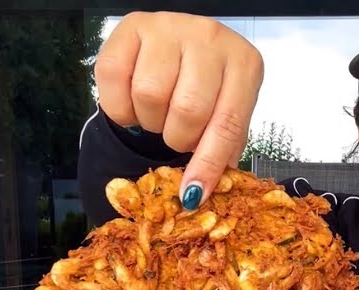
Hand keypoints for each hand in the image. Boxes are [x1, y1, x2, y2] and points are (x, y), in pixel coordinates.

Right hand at [95, 11, 263, 207]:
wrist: (182, 44)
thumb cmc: (208, 85)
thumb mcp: (227, 111)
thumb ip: (222, 147)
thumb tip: (201, 192)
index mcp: (244, 64)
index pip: (228, 123)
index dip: (207, 163)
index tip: (192, 194)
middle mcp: (210, 37)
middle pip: (187, 110)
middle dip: (177, 138)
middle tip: (176, 134)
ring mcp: (170, 26)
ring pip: (149, 94)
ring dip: (149, 119)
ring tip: (158, 113)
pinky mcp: (132, 25)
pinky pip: (114, 79)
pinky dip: (120, 105)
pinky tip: (133, 101)